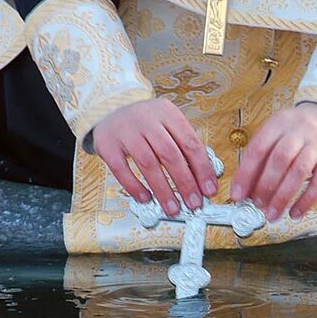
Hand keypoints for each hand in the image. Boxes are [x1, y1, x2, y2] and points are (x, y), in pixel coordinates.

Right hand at [92, 98, 219, 216]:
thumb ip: (184, 146)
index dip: (202, 169)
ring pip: (148, 164)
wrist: (109, 110)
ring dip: (163, 190)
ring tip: (173, 207)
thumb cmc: (145, 124)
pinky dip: (135, 187)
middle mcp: (146, 119)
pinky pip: (122, 170)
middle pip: (170, 155)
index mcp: (167, 113)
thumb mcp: (167, 124)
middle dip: (185, 183)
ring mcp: (125, 131)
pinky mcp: (107, 144)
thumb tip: (202, 179)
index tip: (209, 190)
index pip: (190, 143)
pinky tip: (146, 198)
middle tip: (193, 203)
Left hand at [230, 102, 316, 220]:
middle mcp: (299, 131)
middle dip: (265, 186)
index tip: (238, 194)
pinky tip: (295, 212)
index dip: (245, 174)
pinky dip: (306, 201)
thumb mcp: (277, 133)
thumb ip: (262, 158)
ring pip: (298, 172)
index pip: (258, 149)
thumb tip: (246, 190)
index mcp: (279, 123)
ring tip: (273, 213)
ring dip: (283, 197)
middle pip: (279, 160)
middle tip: (257, 205)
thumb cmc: (298, 131)